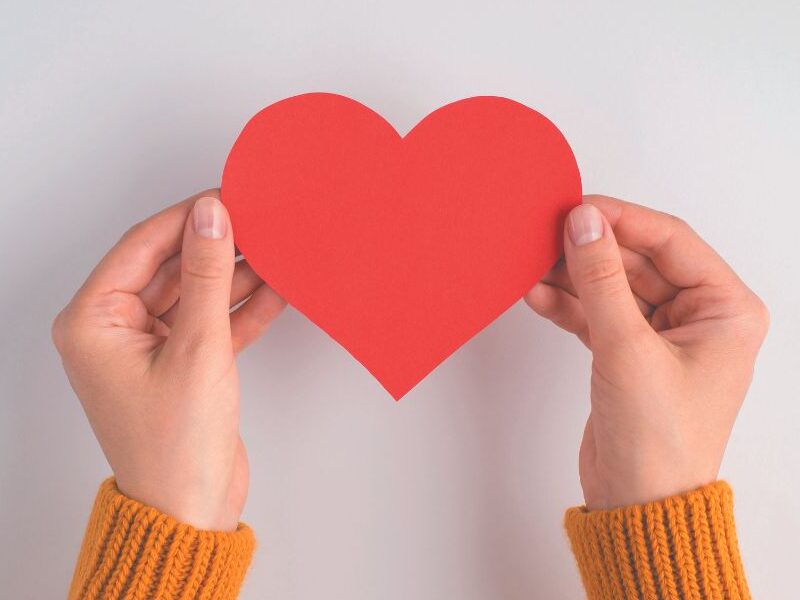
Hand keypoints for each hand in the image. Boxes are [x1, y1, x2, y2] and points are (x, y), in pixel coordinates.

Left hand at [52, 190, 284, 529]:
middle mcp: (116, 330)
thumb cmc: (175, 446)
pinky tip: (277, 291)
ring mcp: (151, 347)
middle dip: (217, 247)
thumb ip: (207, 275)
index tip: (227, 196)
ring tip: (277, 252)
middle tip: (259, 223)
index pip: (143, 246)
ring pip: (196, 293)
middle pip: (171, 267)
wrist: (192, 510)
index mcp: (94, 321)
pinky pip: (212, 321)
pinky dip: (242, 309)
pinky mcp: (183, 364)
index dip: (188, 217)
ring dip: (236, 277)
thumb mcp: (197, 348)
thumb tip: (212, 216)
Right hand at [525, 196, 767, 509]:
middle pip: (638, 261)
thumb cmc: (660, 442)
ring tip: (533, 262)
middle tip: (546, 233)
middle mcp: (700, 318)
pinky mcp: (629, 354)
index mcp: (726, 310)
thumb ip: (601, 280)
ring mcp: (662, 336)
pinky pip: (598, 314)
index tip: (577, 208)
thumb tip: (583, 223)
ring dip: (573, 276)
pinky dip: (568, 305)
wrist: (638, 505)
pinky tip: (538, 295)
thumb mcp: (627, 349)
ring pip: (613, 286)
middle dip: (590, 250)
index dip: (621, 220)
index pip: (671, 241)